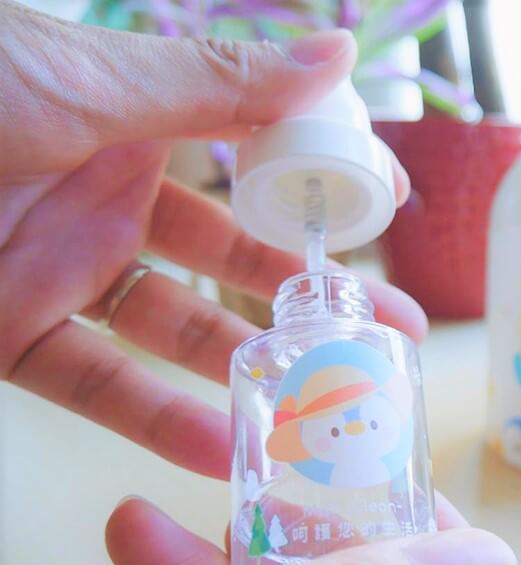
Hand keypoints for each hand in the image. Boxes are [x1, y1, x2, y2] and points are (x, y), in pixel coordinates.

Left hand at [0, 1, 424, 479]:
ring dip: (243, 372)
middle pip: (227, 257)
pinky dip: (156, 419)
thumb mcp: (84, 83)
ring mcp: (59, 268)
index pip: (248, 156)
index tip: (380, 221)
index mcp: (129, 118)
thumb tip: (333, 58)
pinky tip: (221, 447)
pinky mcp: (9, 333)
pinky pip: (96, 384)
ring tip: (319, 410)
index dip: (314, 189)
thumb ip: (212, 85)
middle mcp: (104, 194)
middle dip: (305, 299)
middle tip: (381, 338)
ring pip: (173, 330)